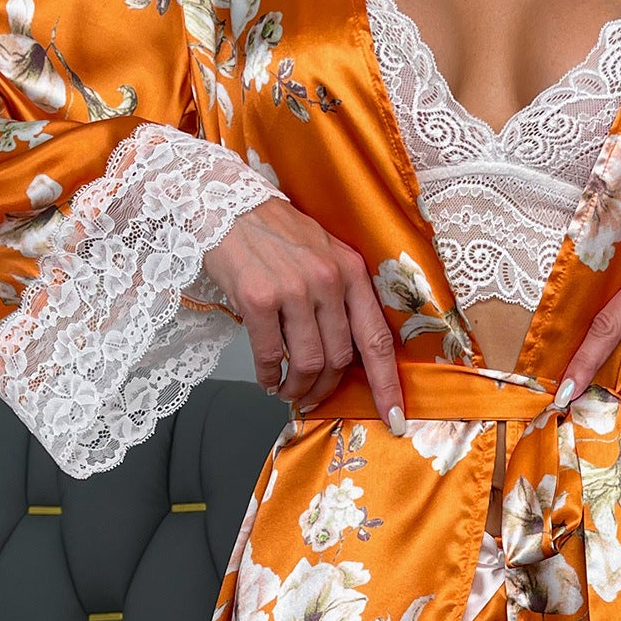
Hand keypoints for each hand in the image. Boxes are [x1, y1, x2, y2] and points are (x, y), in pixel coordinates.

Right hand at [204, 195, 403, 429]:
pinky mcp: (258, 299)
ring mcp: (293, 289)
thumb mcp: (323, 253)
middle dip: (326, 388)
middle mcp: (327, 280)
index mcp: (351, 271)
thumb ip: (341, 294)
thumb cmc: (275, 232)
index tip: (393, 417)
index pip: (377, 338)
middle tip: (312, 397)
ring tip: (288, 391)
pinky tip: (266, 379)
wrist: (226, 203)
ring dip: (298, 387)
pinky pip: (269, 355)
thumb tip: (346, 351)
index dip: (387, 383)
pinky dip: (268, 376)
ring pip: (308, 362)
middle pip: (340, 358)